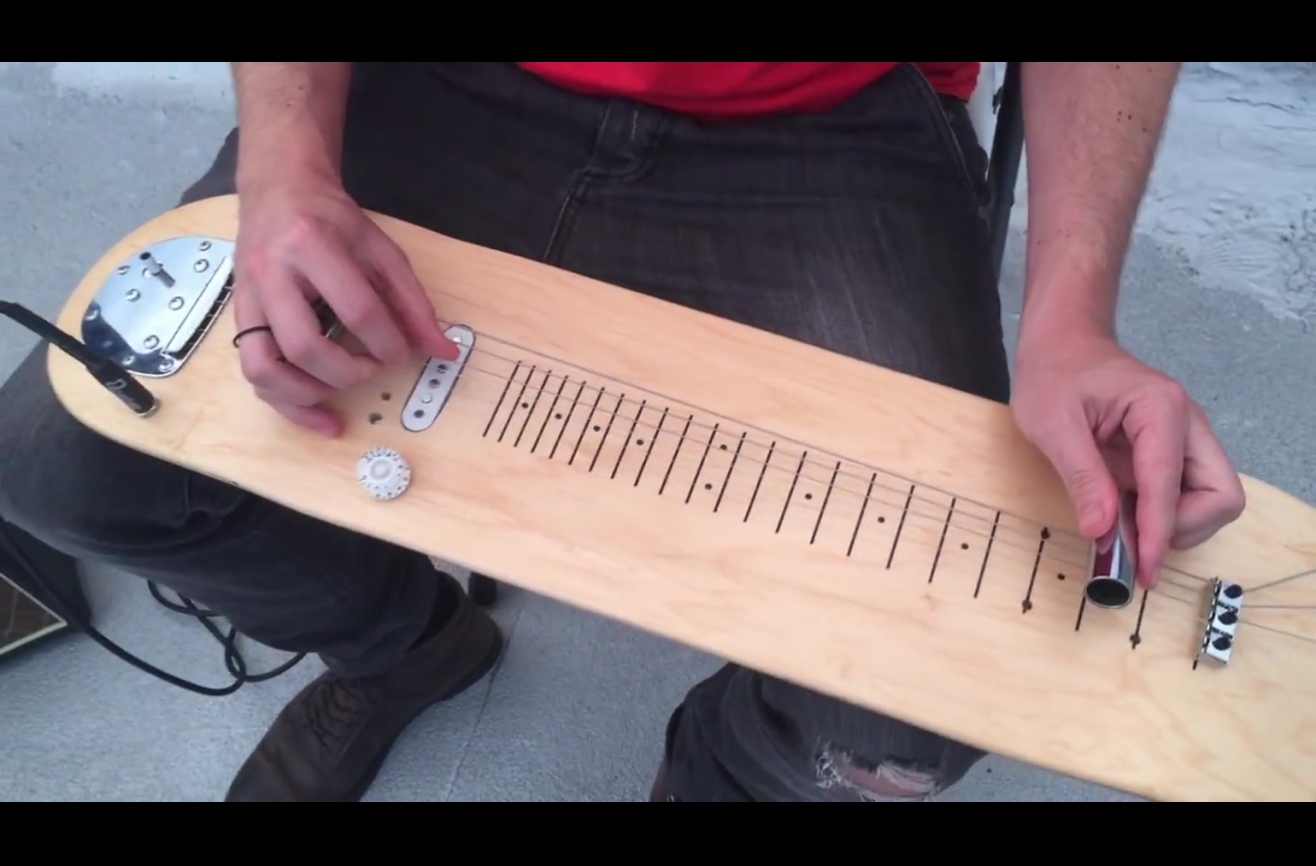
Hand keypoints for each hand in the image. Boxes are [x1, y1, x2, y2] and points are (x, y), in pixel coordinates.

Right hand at [231, 172, 457, 435]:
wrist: (278, 191)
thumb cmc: (332, 221)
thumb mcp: (380, 249)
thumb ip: (413, 301)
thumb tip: (443, 351)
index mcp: (311, 245)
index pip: (355, 309)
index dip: (387, 342)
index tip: (401, 353)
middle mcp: (271, 273)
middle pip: (304, 346)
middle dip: (346, 372)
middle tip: (371, 369)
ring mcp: (248, 298)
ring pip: (265, 367)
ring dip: (308, 395)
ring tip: (340, 394)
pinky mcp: (239, 317)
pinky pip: (253, 372)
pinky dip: (286, 402)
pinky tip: (320, 416)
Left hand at [1011, 329, 1244, 587]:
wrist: (1061, 345)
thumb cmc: (1053, 375)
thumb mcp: (1052, 425)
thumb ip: (1082, 477)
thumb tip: (1102, 532)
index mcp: (1160, 408)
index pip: (1171, 485)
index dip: (1157, 532)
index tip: (1141, 569)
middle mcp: (1187, 423)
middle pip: (1220, 495)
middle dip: (1183, 528)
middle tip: (1133, 540)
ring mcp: (1185, 438)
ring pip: (1213, 500)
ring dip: (1176, 525)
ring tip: (1122, 525)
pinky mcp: (1175, 451)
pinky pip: (1189, 495)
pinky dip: (1166, 515)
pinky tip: (1126, 514)